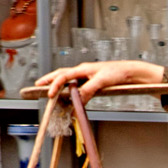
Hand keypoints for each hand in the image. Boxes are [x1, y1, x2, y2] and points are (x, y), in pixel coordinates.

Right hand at [33, 60, 164, 101]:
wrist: (130, 72)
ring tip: (48, 90)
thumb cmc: (118, 73)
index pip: (64, 76)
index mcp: (83, 69)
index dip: (55, 85)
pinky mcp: (91, 82)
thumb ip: (89, 89)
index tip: (50, 95)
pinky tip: (67, 96)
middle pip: (61, 74)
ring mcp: (87, 76)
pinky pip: (76, 86)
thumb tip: (78, 98)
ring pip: (68, 79)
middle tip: (37, 85)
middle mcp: (83, 71)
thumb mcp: (103, 81)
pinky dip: (69, 90)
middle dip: (49, 80)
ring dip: (57, 84)